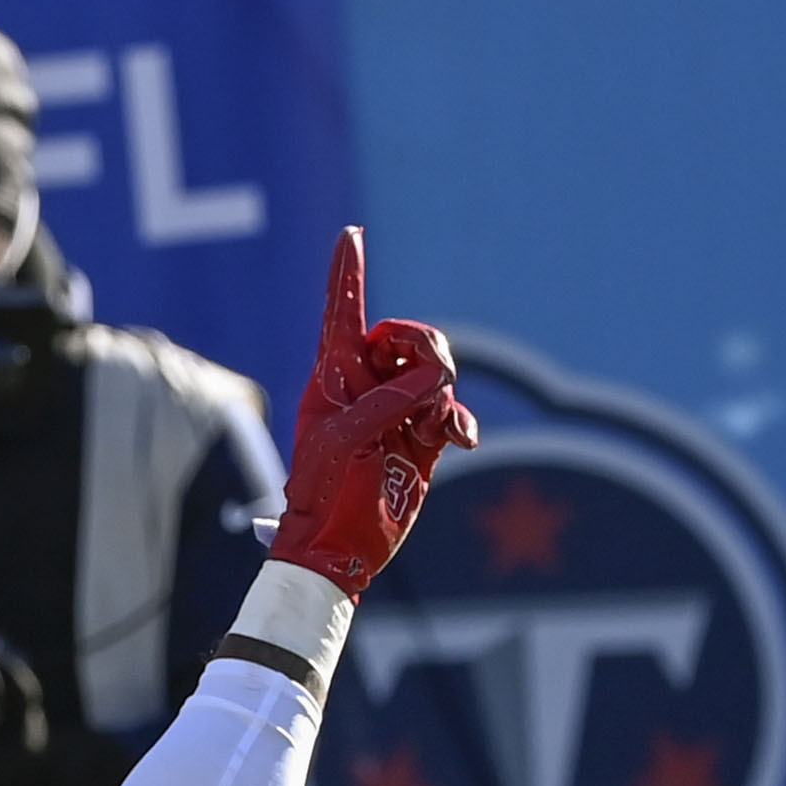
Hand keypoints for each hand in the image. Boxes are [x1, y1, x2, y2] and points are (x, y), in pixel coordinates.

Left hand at [272, 228, 477, 596]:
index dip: (348, 272)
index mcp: (334, 377)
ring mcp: (395, 412)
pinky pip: (451, 411)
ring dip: (442, 392)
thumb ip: (388, 400)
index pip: (342, 312)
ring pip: (435, 371)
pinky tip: (460, 440)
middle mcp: (366, 387)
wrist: (339, 551)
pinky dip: (459, 421)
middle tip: (423, 387)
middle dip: (423, 347)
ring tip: (429, 427)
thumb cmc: (325, 495)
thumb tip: (434, 382)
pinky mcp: (421, 440)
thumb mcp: (347, 440)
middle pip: (408, 336)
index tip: (350, 233)